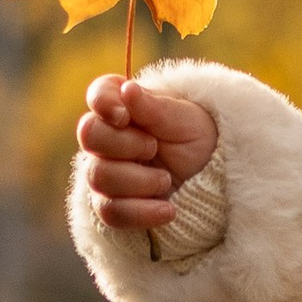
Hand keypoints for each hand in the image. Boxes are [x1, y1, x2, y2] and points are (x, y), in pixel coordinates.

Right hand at [77, 74, 218, 232]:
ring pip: (99, 177)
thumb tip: (127, 89)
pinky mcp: (111, 205)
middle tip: (154, 147)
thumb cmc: (196, 141)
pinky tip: (167, 210)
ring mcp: (104, 172)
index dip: (104, 104)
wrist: (212, 181)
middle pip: (89, 135)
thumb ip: (154, 107)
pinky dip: (142, 212)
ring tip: (166, 179)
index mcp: (123, 106)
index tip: (124, 116)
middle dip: (126, 144)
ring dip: (139, 180)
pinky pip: (111, 212)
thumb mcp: (184, 120)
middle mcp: (106, 137)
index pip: (98, 95)